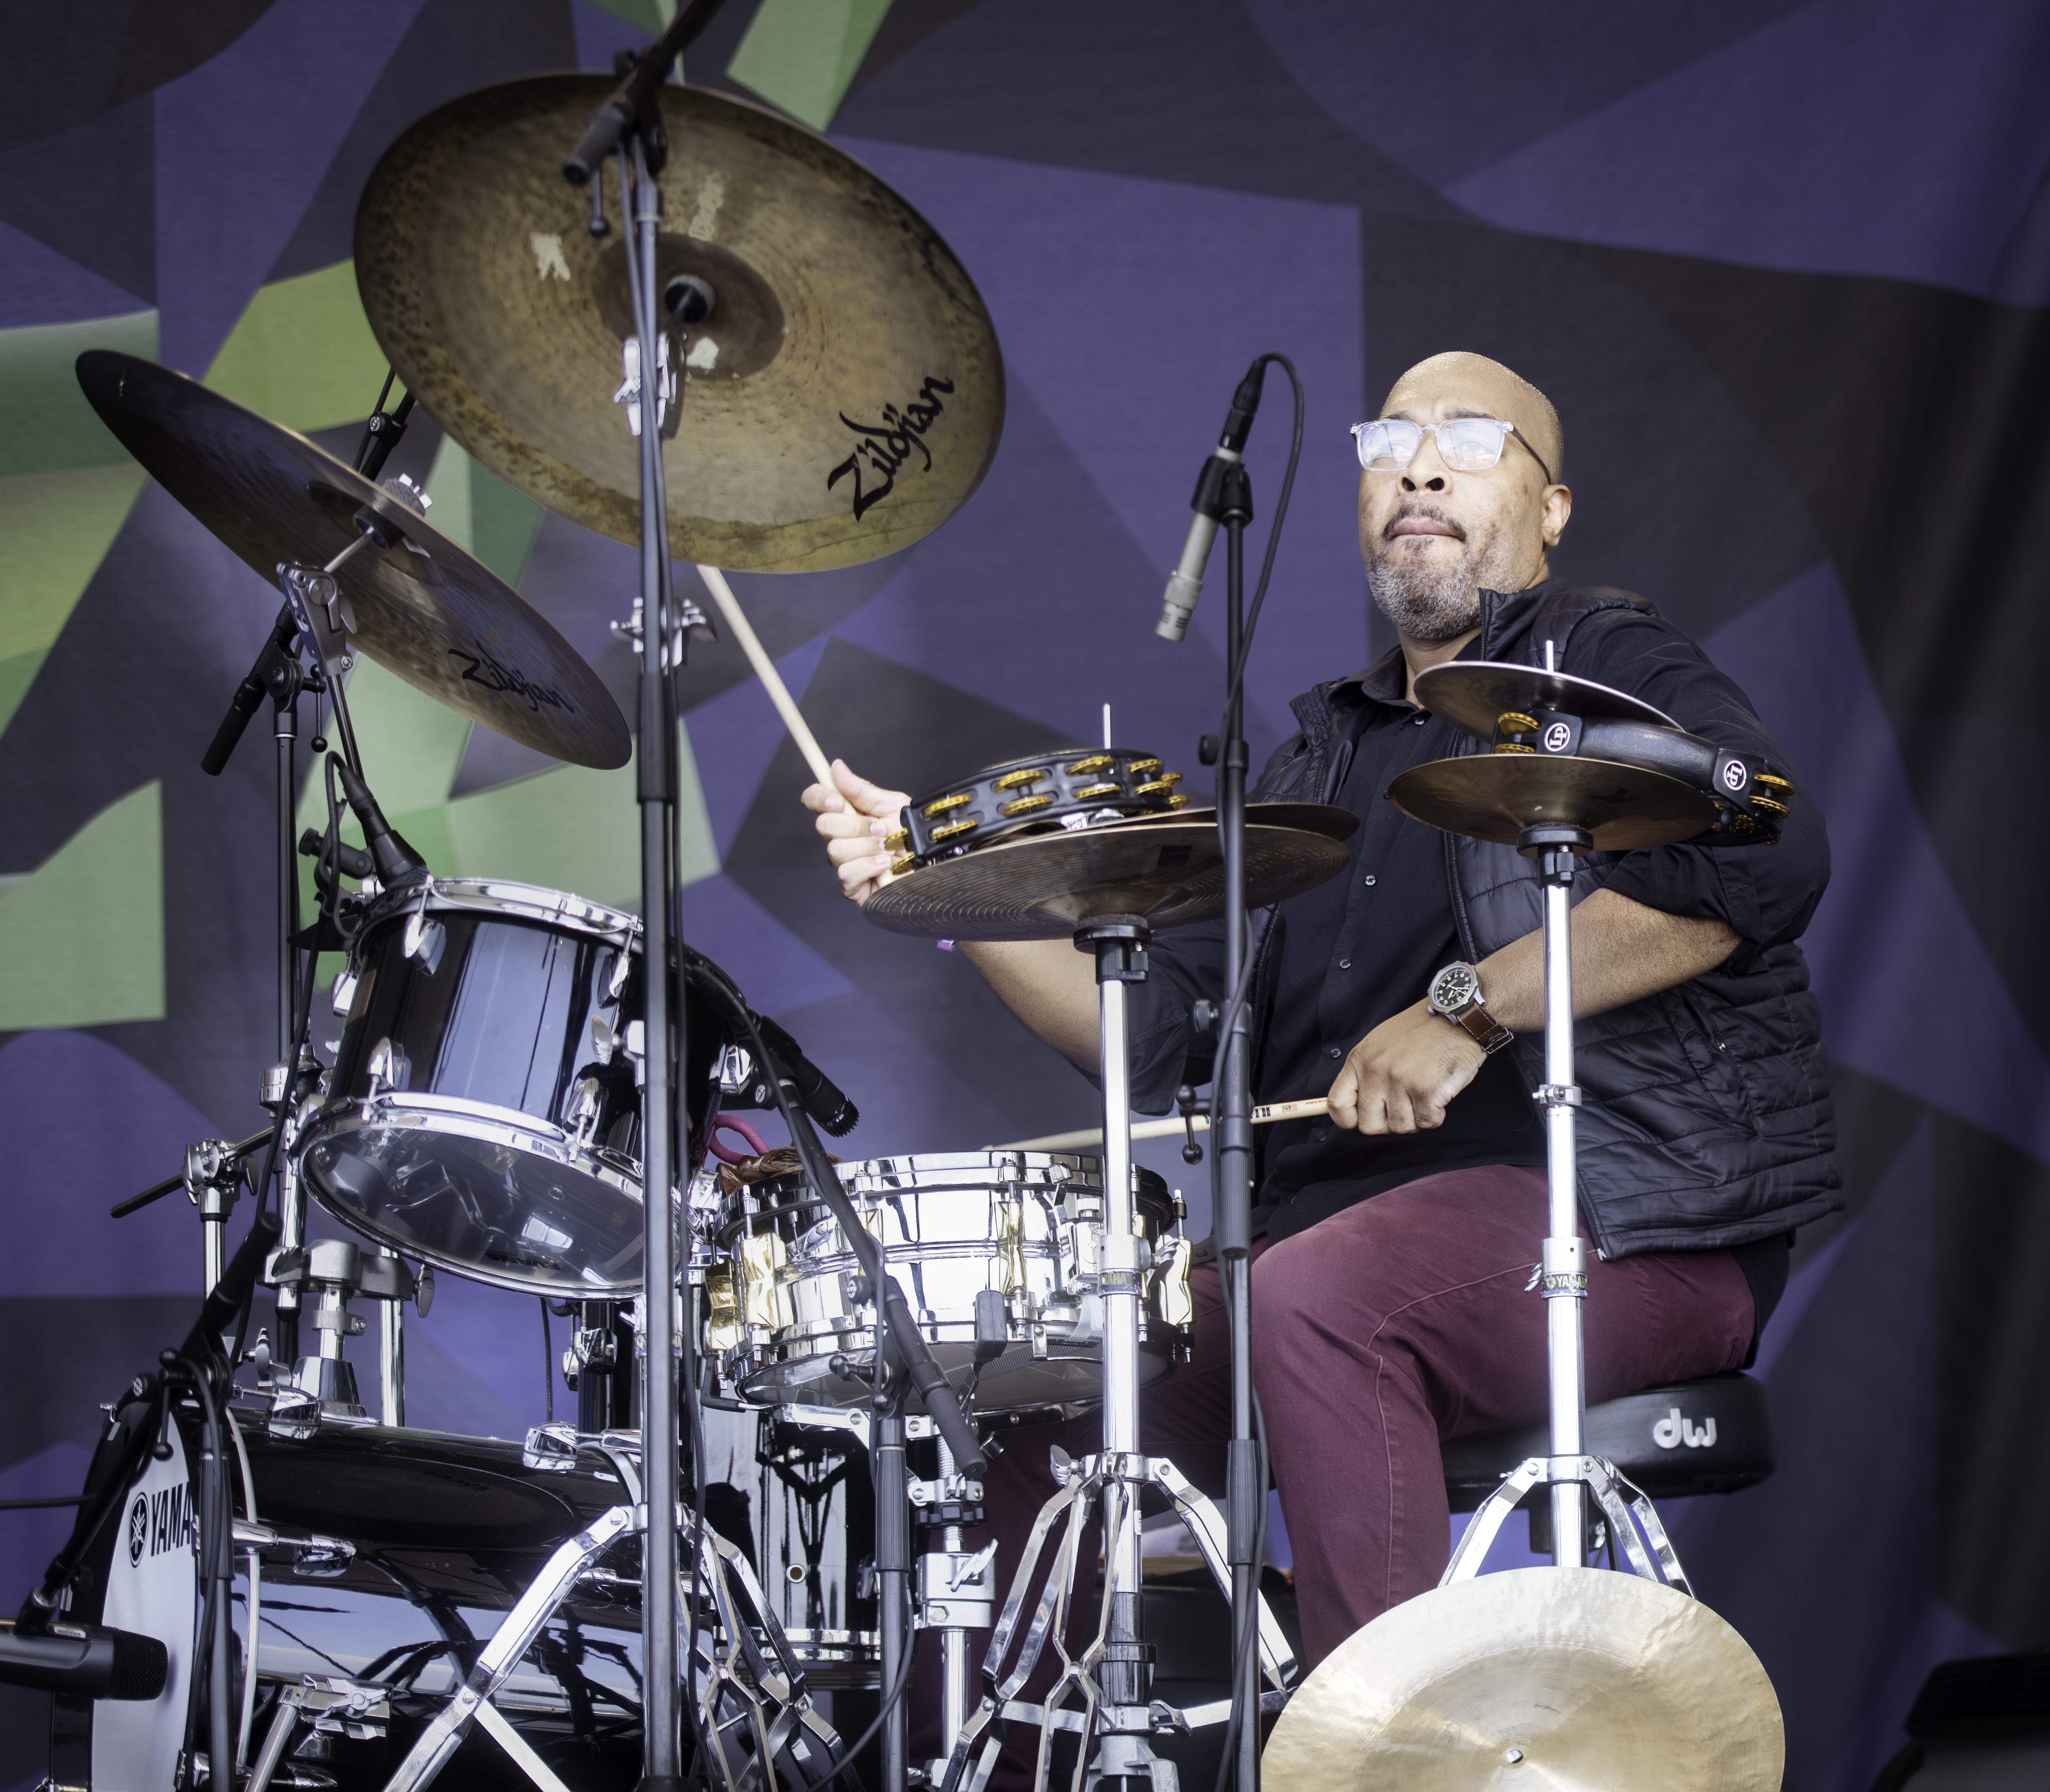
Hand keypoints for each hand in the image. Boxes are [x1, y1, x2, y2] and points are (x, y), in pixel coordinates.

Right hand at [802, 759, 909, 902]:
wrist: (931, 864)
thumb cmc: (913, 837)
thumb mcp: (892, 805)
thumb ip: (862, 789)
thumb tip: (837, 768)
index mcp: (848, 815)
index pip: (815, 801)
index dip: (819, 798)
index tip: (837, 801)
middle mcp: (842, 838)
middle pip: (823, 825)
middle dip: (855, 825)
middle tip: (880, 829)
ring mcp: (845, 863)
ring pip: (835, 849)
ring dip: (866, 846)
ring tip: (888, 849)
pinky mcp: (852, 887)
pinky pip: (845, 873)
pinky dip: (868, 866)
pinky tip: (884, 865)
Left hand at [1326, 1002, 1486, 1133]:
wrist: (1457, 1016)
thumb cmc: (1422, 1031)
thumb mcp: (1380, 1043)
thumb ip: (1365, 1072)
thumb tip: (1356, 1105)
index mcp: (1359, 1059)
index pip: (1337, 1104)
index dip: (1348, 1120)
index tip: (1363, 1119)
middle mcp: (1374, 1071)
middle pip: (1369, 1126)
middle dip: (1389, 1123)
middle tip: (1405, 1107)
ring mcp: (1399, 1080)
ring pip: (1400, 1128)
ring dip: (1416, 1119)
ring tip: (1424, 1097)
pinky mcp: (1425, 1089)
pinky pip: (1426, 1123)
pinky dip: (1435, 1116)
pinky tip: (1439, 1098)